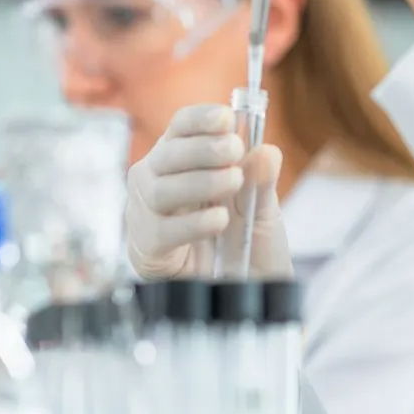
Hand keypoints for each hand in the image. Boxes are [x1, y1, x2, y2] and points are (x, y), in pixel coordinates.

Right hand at [125, 104, 291, 279]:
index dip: (199, 119)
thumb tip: (266, 151)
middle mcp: (157, 180)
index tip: (226, 118)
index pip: (181, 127)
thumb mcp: (262, 210)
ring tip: (232, 183)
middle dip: (202, 148)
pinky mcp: (147, 248)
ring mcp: (146, 213)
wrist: (242, 294)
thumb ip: (262, 182)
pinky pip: (161, 230)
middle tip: (234, 150)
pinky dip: (192, 223)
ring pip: (159, 189)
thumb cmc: (246, 243)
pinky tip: (219, 220)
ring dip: (199, 182)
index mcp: (184, 160)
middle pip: (167, 154)